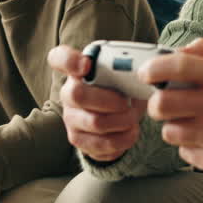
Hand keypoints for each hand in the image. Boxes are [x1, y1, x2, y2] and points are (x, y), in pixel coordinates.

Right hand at [48, 45, 145, 161]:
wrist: (119, 117)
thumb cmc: (120, 90)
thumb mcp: (123, 75)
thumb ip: (126, 68)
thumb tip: (143, 72)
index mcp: (78, 70)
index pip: (59, 58)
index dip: (69, 60)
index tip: (87, 64)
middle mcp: (68, 93)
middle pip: (78, 94)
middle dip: (111, 100)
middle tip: (127, 103)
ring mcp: (71, 118)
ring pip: (95, 122)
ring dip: (122, 121)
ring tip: (133, 118)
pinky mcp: (79, 140)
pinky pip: (101, 144)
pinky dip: (123, 139)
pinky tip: (131, 132)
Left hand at [141, 38, 202, 177]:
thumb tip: (172, 52)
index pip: (178, 66)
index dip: (154, 69)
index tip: (146, 74)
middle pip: (163, 104)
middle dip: (156, 104)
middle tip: (163, 103)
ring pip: (169, 132)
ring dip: (174, 127)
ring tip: (191, 123)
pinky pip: (183, 152)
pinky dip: (189, 146)